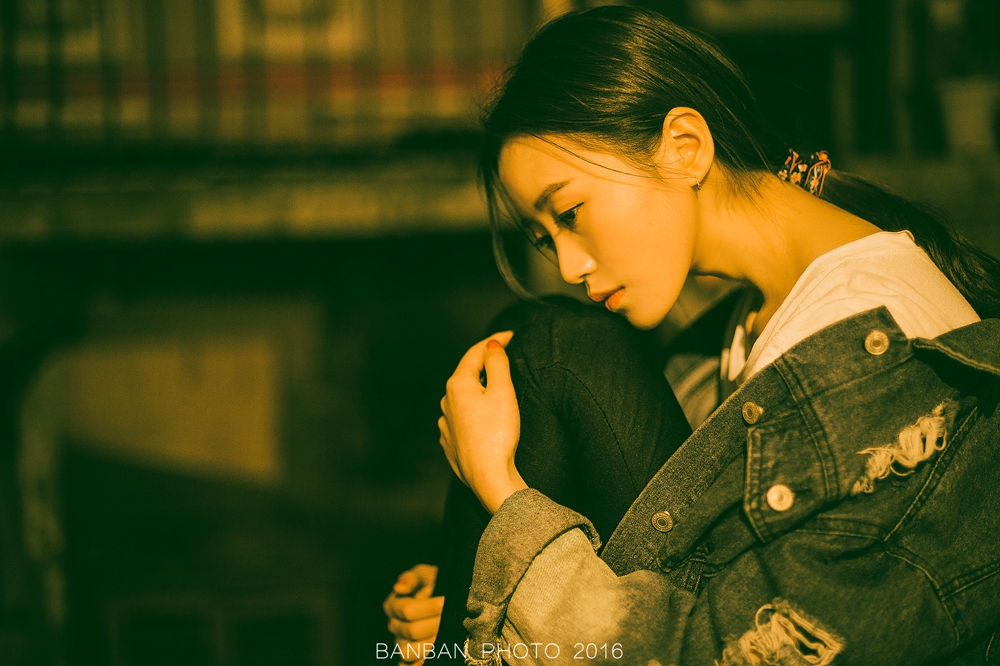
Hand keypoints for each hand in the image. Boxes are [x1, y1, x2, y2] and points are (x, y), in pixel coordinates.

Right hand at [383, 564, 443, 665]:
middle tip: (451, 616)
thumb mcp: (425, 574)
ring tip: (447, 632)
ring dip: (431, 643)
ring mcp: (401, 644)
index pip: (407, 611)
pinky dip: (422, 662)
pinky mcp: (412, 657)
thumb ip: (412, 578)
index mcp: (393, 605)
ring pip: (409, 652)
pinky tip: (438, 654)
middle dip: (435, 623)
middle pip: (412, 631)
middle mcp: (394, 626)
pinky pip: (412, 665)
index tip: (445, 601)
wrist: (445, 597)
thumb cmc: (433, 583)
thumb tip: (399, 587)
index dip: (428, 607)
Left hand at [438, 331, 526, 513]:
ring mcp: (446, 424)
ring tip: (494, 388)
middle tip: (503, 356)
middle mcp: (446, 402)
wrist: (489, 477)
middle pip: (467, 374)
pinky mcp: (451, 444)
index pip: (475, 353)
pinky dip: (473, 412)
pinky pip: (461, 419)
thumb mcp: (503, 392)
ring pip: (462, 398)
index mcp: (458, 385)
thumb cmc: (498, 435)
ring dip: (477, 389)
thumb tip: (491, 346)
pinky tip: (483, 417)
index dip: (494, 341)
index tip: (510, 335)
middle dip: (484, 364)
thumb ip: (497, 364)